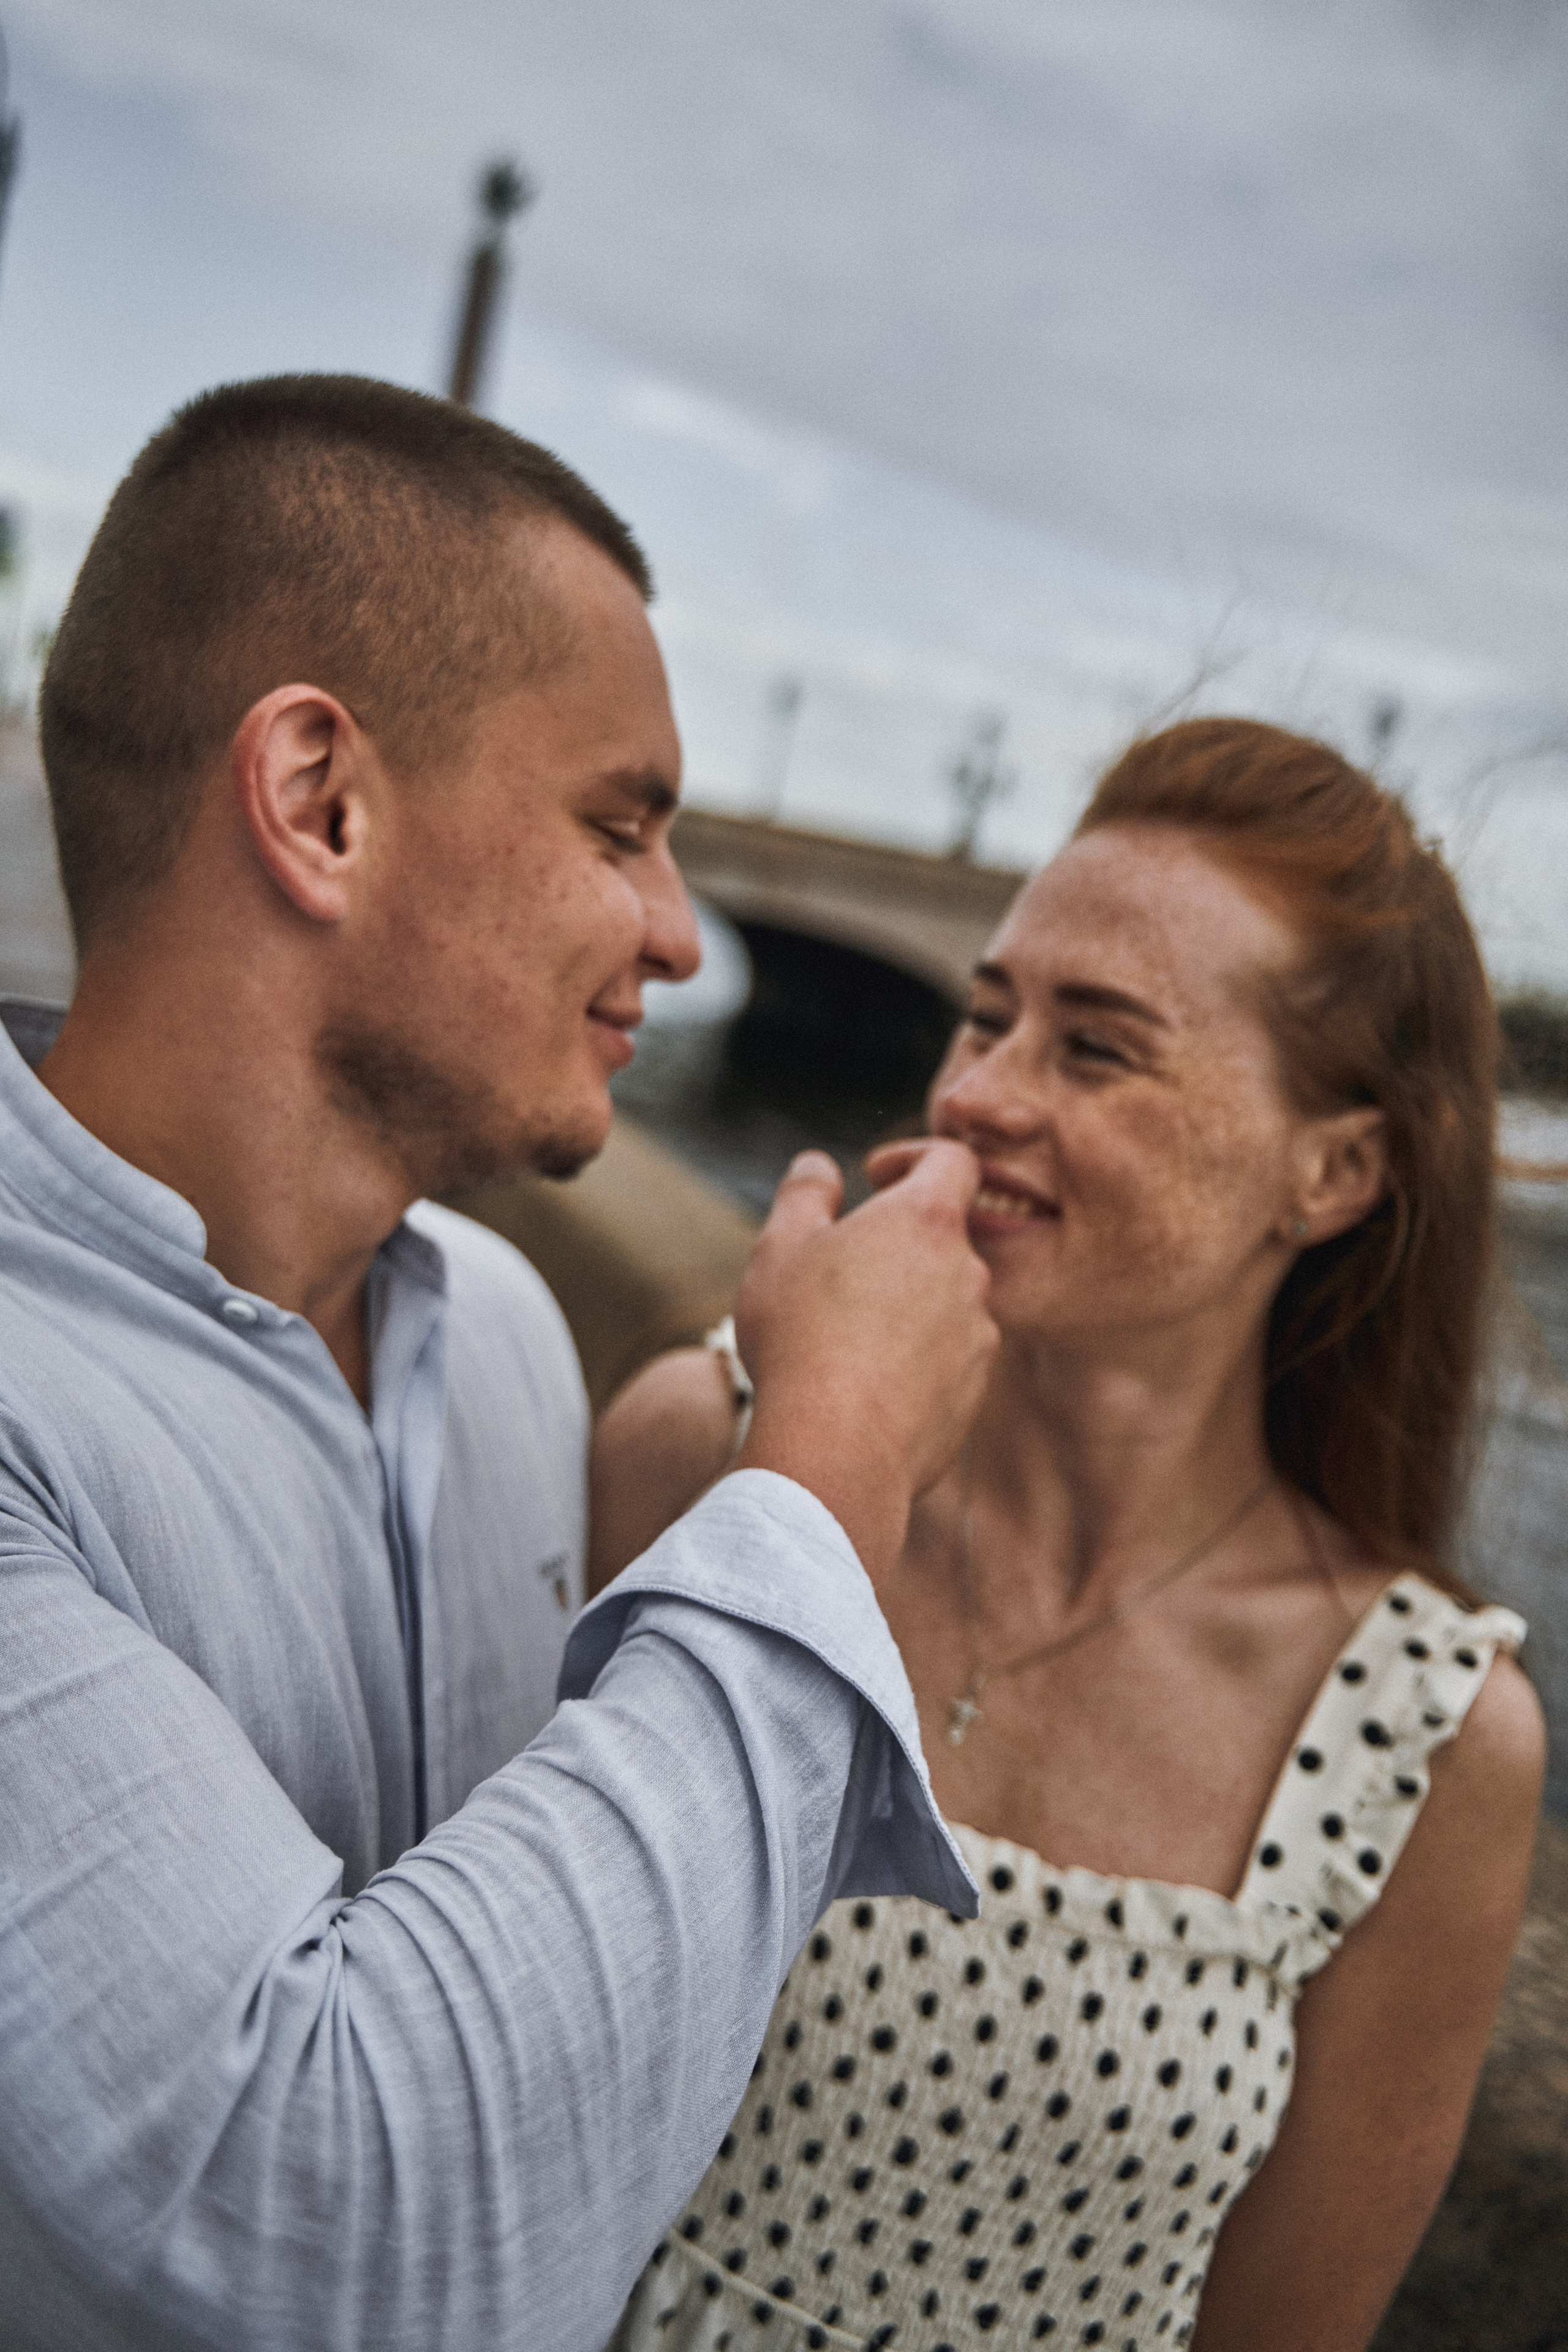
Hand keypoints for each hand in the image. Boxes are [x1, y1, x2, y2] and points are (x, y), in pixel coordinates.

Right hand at [733, 1143, 995, 1582]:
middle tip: (837, 1277)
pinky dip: (913, 1363)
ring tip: (843, 1341)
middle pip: (943, 1239)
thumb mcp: (780, 1247)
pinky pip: (945, 1362)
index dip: (919, 1158)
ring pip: (944, 1303)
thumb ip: (804, 1193)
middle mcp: (968, 1274)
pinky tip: (863, 1389)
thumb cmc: (801, 1337)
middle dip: (898, 1247)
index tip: (877, 1181)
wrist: (835, 1450)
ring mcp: (978, 1337)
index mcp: (927, 1221)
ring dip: (905, 1308)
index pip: (955, 1161)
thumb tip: (820, 1165)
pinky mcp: (973, 1394)